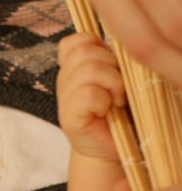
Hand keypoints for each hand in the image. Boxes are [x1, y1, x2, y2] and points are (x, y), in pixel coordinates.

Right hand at [56, 33, 123, 161]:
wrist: (113, 149)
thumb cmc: (123, 113)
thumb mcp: (120, 79)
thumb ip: (115, 60)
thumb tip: (125, 44)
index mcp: (75, 68)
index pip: (76, 41)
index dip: (96, 45)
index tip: (111, 66)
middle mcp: (65, 79)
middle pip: (85, 50)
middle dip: (112, 65)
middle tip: (119, 88)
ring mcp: (64, 97)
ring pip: (89, 69)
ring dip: (112, 83)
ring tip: (116, 100)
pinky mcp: (68, 115)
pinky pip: (88, 93)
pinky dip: (104, 100)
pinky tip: (107, 111)